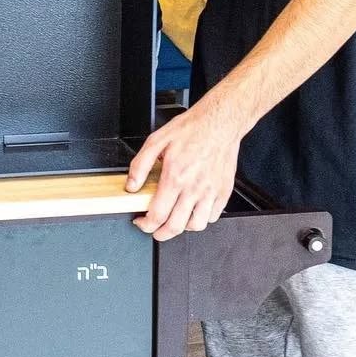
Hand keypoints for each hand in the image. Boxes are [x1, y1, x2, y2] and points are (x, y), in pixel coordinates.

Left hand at [127, 96, 244, 240]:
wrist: (219, 123)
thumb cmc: (191, 129)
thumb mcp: (156, 141)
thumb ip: (140, 165)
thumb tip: (131, 186)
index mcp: (175, 177)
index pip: (158, 214)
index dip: (146, 225)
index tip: (141, 222)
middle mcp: (194, 188)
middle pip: (176, 226)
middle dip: (160, 233)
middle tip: (154, 229)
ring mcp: (211, 192)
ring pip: (196, 225)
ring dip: (182, 227)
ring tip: (173, 220)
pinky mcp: (224, 192)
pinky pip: (213, 216)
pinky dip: (201, 219)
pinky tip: (192, 210)